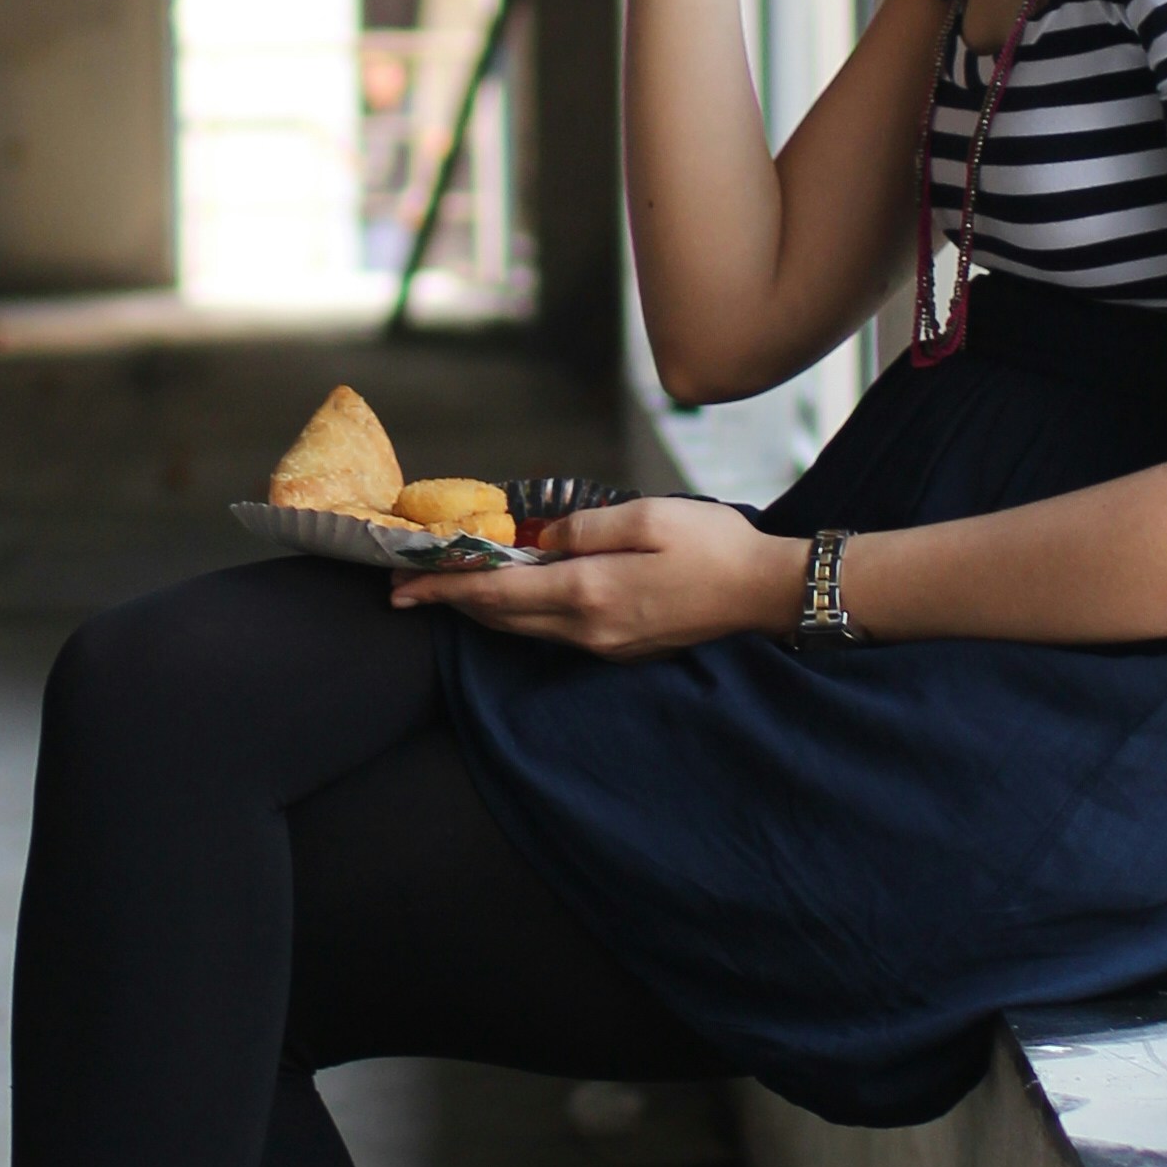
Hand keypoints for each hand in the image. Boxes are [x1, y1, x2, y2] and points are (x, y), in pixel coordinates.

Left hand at [388, 491, 801, 657]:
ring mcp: (605, 646)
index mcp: (588, 593)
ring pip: (526, 630)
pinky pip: (555, 633)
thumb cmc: (711, 545)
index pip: (496, 595)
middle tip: (407, 589)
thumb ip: (582, 529)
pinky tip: (514, 596)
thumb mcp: (644, 518)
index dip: (445, 589)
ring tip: (449, 590)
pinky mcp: (622, 648)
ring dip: (483, 612)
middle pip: (502, 620)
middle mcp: (588, 630)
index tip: (401, 586)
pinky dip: (521, 614)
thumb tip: (537, 541)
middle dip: (452, 604)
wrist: (765, 593)